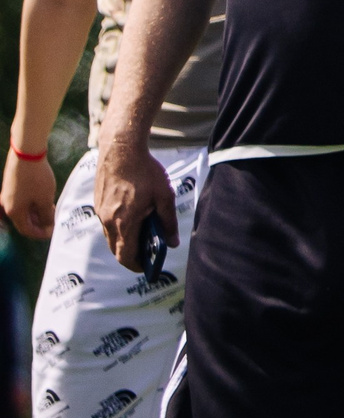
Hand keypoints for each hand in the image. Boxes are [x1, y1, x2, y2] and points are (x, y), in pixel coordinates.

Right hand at [3, 146, 57, 238]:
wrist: (26, 153)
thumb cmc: (36, 178)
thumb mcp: (45, 199)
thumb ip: (46, 215)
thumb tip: (48, 225)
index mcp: (14, 211)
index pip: (26, 230)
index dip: (41, 233)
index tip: (54, 230)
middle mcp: (7, 205)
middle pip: (24, 221)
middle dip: (40, 222)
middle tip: (55, 219)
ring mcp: (8, 195)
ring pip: (24, 210)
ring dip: (38, 212)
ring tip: (53, 209)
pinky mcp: (12, 186)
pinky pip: (22, 200)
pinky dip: (34, 203)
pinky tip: (46, 199)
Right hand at [94, 140, 176, 271]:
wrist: (120, 148)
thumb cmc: (145, 171)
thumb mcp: (164, 196)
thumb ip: (168, 222)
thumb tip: (172, 242)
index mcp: (123, 222)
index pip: (125, 255)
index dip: (136, 265)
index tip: (147, 268)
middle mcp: (107, 220)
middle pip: (116, 249)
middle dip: (131, 256)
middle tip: (148, 255)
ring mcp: (100, 211)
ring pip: (110, 237)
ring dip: (125, 241)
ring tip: (144, 236)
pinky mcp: (98, 202)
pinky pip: (107, 223)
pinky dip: (119, 228)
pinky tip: (135, 218)